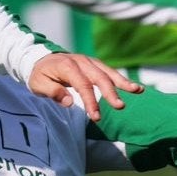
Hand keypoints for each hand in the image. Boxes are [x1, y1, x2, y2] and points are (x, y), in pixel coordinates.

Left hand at [27, 53, 142, 120]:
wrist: (40, 58)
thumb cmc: (39, 75)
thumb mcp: (39, 85)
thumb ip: (53, 92)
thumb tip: (69, 102)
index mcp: (67, 66)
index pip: (83, 85)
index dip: (90, 101)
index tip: (96, 117)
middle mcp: (81, 61)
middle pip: (99, 77)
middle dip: (111, 93)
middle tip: (120, 106)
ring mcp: (89, 61)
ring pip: (108, 72)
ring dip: (123, 83)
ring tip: (137, 91)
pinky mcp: (94, 64)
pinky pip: (109, 72)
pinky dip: (121, 79)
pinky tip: (134, 87)